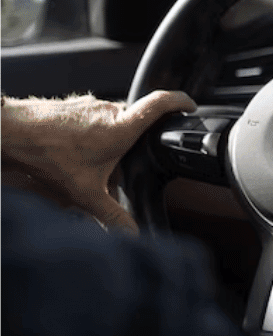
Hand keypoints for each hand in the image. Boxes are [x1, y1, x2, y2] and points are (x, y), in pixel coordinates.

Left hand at [0, 90, 196, 233]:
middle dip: (136, 142)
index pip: (161, 103)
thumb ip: (111, 215)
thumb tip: (132, 234)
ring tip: (91, 164)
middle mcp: (109, 110)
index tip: (190, 107)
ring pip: (113, 121)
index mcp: (121, 127)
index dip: (181, 101)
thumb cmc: (45, 154)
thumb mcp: (84, 192)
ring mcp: (89, 105)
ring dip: (110, 141)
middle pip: (136, 121)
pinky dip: (91, 135)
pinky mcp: (73, 106)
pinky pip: (93, 119)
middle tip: (125, 164)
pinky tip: (73, 154)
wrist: (8, 132)